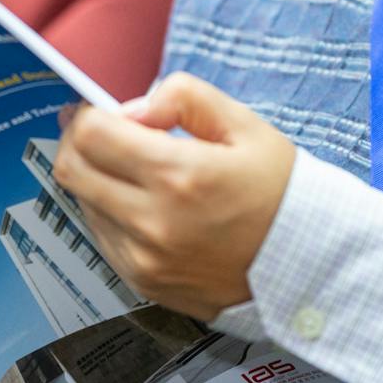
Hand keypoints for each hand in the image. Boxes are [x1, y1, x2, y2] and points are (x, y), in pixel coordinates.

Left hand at [51, 74, 297, 320]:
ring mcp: (145, 259)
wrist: (309, 265)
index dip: (88, 113)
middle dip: (78, 142)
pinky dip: (111, 215)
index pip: (92, 135)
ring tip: (134, 170)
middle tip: (101, 132)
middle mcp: (154, 222)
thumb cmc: (280, 192)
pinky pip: (103, 239)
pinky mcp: (145, 283)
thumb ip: (185, 99)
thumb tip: (135, 107)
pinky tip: (143, 204)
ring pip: (83, 205)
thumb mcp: (245, 126)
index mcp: (179, 175)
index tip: (100, 109)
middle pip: (73, 171)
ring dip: (96, 180)